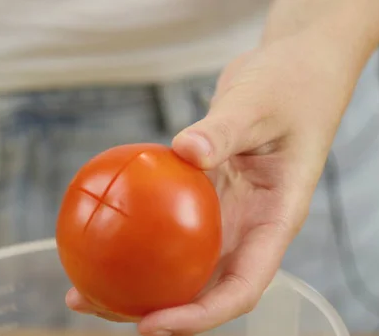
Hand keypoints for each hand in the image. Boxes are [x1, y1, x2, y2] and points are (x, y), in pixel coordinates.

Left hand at [66, 27, 363, 334]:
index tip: (153, 323)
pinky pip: (168, 220)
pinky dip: (137, 231)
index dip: (200, 315)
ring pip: (180, 259)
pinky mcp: (205, 193)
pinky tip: (100, 227)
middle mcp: (248, 227)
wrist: (294, 67)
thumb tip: (186, 153)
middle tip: (98, 305)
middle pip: (203, 286)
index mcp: (274, 222)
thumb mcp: (259, 106)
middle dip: (156, 308)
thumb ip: (225, 130)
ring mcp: (225, 212)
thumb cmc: (291, 87)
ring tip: (84, 283)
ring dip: (136, 277)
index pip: (241, 287)